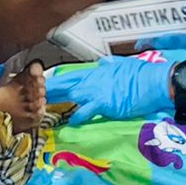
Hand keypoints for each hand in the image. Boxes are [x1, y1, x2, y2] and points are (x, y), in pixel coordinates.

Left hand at [46, 57, 174, 125]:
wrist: (154, 82)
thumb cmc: (141, 74)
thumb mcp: (122, 65)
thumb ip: (109, 65)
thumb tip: (102, 63)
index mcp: (95, 71)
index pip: (69, 75)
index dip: (54, 80)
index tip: (41, 84)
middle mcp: (92, 80)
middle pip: (64, 84)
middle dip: (47, 89)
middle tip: (31, 94)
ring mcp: (97, 91)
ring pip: (70, 95)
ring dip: (56, 102)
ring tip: (40, 108)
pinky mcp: (104, 103)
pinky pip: (86, 110)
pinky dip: (77, 116)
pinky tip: (70, 121)